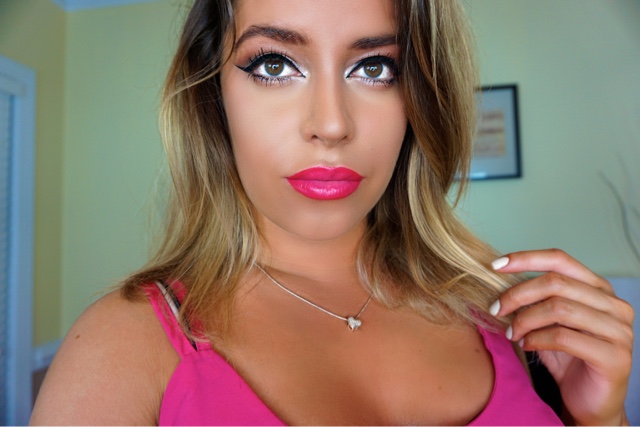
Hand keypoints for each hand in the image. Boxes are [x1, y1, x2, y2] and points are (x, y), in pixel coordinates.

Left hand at [489, 249, 633, 425]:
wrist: (590, 403)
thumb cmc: (569, 359)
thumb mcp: (549, 322)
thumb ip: (535, 299)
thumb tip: (498, 278)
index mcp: (599, 289)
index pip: (560, 259)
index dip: (525, 259)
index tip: (495, 265)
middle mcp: (613, 304)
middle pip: (555, 283)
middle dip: (517, 294)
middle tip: (496, 309)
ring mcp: (618, 330)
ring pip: (558, 308)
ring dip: (525, 320)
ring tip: (512, 333)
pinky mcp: (615, 357)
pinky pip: (564, 337)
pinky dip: (537, 339)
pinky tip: (526, 345)